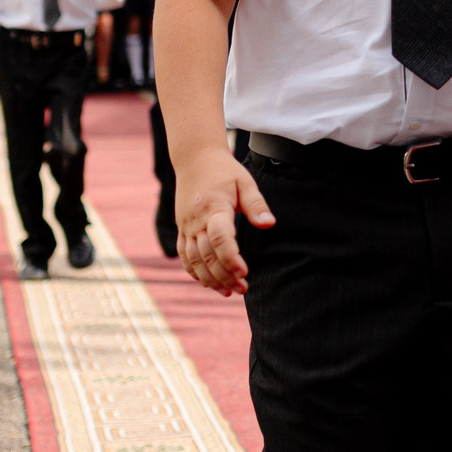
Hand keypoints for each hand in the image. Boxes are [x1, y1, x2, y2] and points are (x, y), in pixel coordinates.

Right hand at [177, 146, 274, 295]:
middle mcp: (196, 220)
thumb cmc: (224, 171)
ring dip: (210, 279)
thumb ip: (256, 205)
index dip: (231, 258)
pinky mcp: (181, 229)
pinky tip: (208, 283)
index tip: (244, 273)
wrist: (194, 159)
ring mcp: (186, 226)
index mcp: (213, 207)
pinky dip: (194, 272)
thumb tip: (269, 225)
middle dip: (224, 275)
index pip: (220, 238)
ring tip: (228, 292)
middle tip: (243, 289)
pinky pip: (184, 255)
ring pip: (193, 260)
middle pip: (207, 255)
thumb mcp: (245, 182)